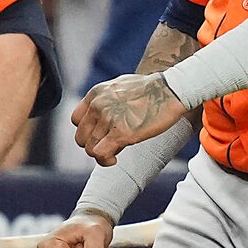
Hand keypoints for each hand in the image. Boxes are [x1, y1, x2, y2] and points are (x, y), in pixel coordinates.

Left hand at [73, 72, 190, 164]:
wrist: (171, 90)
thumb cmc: (152, 89)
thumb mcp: (120, 86)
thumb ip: (106, 99)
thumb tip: (102, 114)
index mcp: (96, 94)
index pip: (76, 120)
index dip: (87, 132)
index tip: (100, 136)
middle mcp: (98, 106)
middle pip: (81, 138)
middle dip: (93, 145)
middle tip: (109, 147)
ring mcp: (108, 119)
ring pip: (90, 149)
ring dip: (101, 155)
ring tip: (113, 154)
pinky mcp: (120, 133)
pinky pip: (100, 154)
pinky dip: (105, 161)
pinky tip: (113, 160)